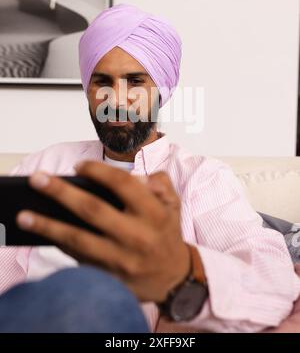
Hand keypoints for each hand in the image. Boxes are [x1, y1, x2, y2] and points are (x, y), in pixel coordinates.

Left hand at [16, 162, 190, 302]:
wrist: (171, 277)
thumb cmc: (166, 232)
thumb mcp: (173, 203)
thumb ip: (161, 183)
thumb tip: (140, 178)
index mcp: (154, 213)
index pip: (122, 184)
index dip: (98, 171)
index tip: (78, 166)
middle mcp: (137, 236)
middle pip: (93, 210)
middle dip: (61, 193)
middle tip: (38, 180)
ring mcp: (121, 259)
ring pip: (79, 240)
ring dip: (48, 226)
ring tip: (25, 216)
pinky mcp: (109, 276)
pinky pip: (78, 258)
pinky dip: (60, 245)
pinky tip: (43, 233)